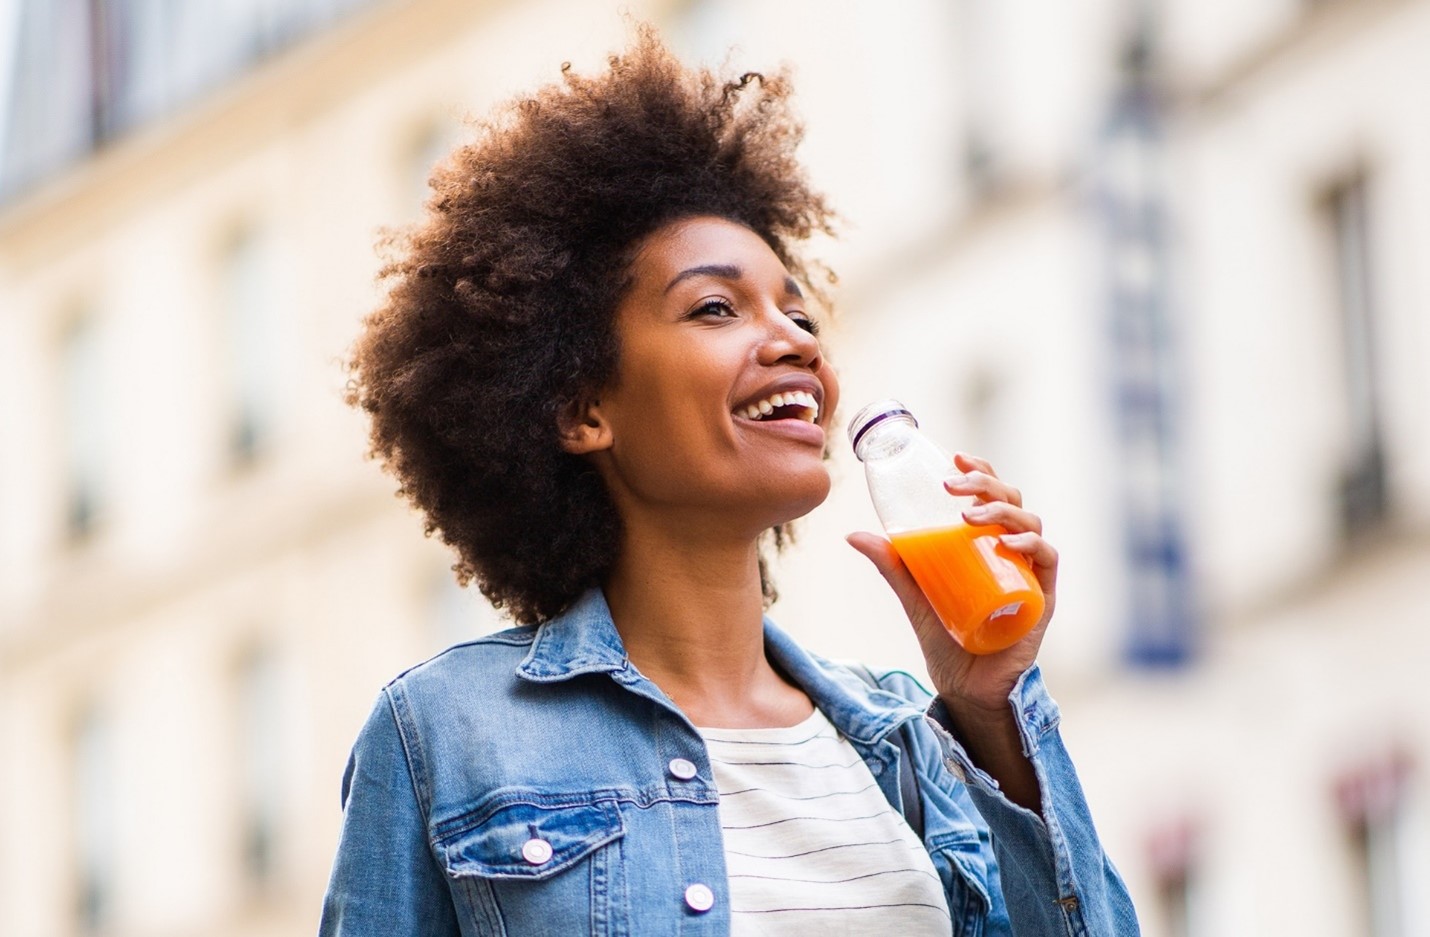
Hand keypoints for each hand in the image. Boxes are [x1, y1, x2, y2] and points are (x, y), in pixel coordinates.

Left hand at [846, 452, 1058, 714]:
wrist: (965, 688)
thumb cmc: (946, 639)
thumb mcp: (915, 596)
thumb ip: (893, 565)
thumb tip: (853, 535)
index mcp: (988, 543)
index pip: (992, 494)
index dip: (980, 470)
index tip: (954, 457)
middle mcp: (1014, 551)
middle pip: (1012, 500)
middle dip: (985, 483)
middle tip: (951, 486)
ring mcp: (1030, 573)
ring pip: (1030, 522)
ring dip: (1002, 510)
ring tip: (969, 516)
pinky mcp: (1042, 598)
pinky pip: (1047, 560)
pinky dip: (1030, 544)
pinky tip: (1006, 542)